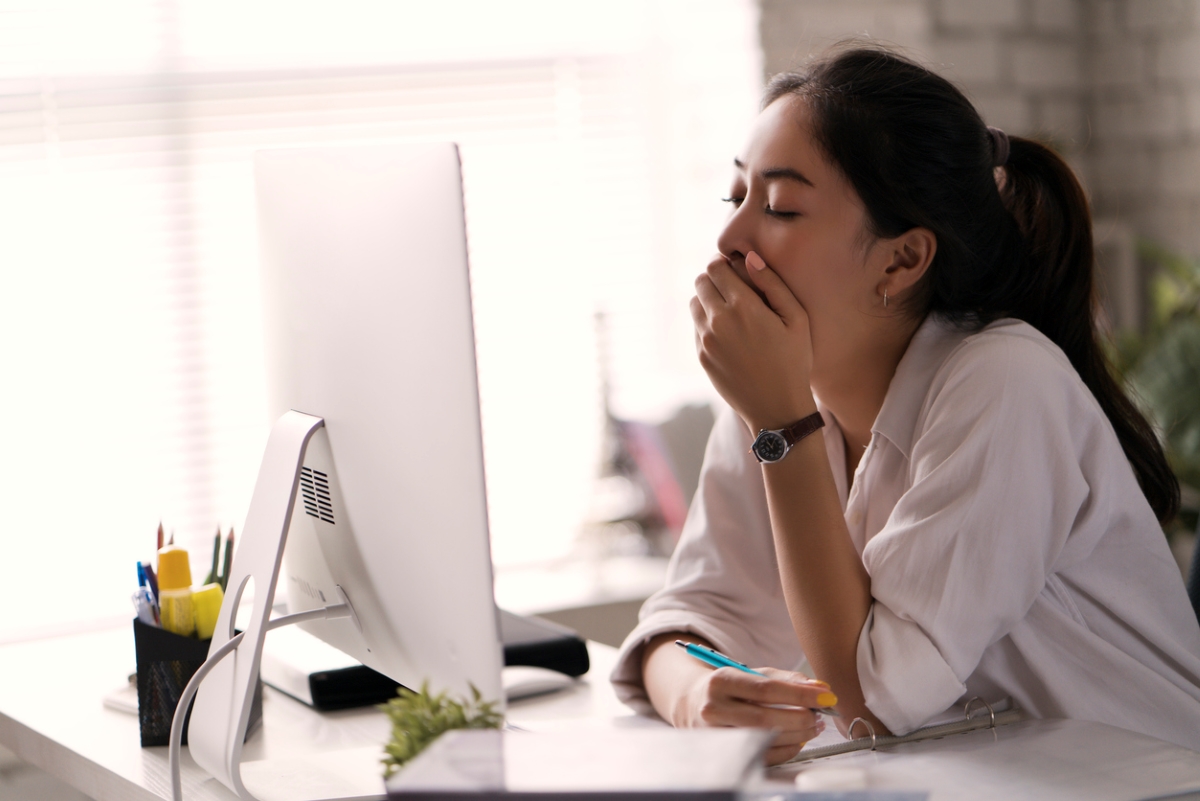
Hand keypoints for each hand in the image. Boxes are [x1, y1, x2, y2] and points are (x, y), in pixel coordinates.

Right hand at [678, 666, 832, 764]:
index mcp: (721, 681)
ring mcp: (716, 734)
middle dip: (800, 717)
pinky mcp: (723, 753)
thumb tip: (821, 688)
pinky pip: (762, 756)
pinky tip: (798, 740)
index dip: (799, 695)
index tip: (825, 696)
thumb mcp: (751, 674)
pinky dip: (786, 750)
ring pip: (764, 739)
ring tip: (812, 726)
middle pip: (765, 717)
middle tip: (819, 715)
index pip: (765, 689)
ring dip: (797, 734)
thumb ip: (787, 679)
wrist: (692, 703)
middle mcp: (714, 708)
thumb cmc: (730, 688)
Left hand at [690, 251, 816, 432]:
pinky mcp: (702, 357)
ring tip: (730, 309)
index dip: (724, 263)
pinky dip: (707, 322)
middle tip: (732, 287)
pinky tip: (729, 333)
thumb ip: (773, 283)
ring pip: (694, 304)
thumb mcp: (797, 319)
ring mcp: (706, 341)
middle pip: (700, 282)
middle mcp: (719, 321)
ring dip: (708, 300)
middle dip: (714, 279)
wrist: (778, 408)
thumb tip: (749, 257)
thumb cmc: (794, 361)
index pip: (716, 268)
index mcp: (744, 307)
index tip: (735, 269)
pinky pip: (696, 327)